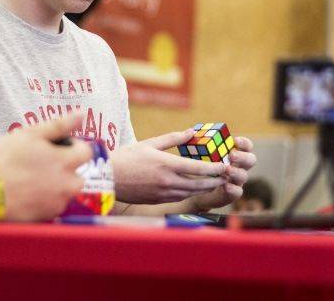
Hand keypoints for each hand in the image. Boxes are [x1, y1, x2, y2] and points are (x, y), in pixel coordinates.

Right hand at [0, 113, 91, 221]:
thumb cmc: (4, 159)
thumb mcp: (30, 134)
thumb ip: (59, 125)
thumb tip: (82, 114)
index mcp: (65, 162)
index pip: (87, 153)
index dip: (74, 147)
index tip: (58, 147)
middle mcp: (66, 185)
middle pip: (79, 177)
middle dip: (67, 171)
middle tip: (43, 166)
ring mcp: (56, 204)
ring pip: (65, 194)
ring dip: (56, 187)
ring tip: (31, 181)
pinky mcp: (45, 218)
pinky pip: (52, 208)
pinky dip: (44, 202)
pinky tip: (26, 195)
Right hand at [111, 129, 227, 203]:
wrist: (108, 178)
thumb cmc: (127, 157)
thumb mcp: (150, 143)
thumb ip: (172, 139)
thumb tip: (191, 132)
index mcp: (166, 164)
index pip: (198, 168)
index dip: (214, 167)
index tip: (224, 164)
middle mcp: (168, 181)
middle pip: (199, 183)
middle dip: (214, 179)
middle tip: (225, 175)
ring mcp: (163, 193)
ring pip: (191, 192)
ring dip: (204, 187)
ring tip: (214, 181)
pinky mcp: (158, 200)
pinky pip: (180, 197)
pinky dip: (191, 192)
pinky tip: (194, 188)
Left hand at [190, 136, 256, 211]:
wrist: (194, 190)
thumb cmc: (199, 167)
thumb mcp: (200, 154)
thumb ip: (199, 143)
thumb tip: (191, 131)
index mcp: (234, 154)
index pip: (247, 146)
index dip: (244, 143)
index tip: (235, 140)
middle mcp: (238, 166)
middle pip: (251, 160)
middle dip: (243, 157)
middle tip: (232, 155)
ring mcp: (236, 181)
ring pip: (244, 175)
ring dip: (236, 172)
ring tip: (226, 170)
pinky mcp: (231, 194)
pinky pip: (238, 192)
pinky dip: (234, 189)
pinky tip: (226, 186)